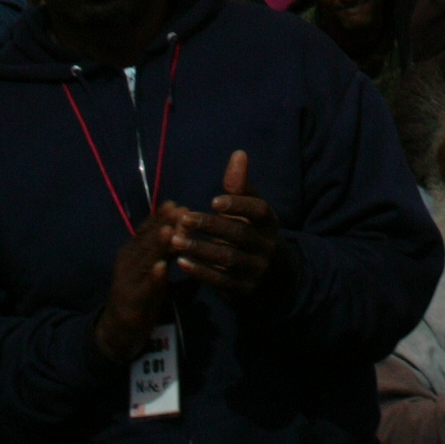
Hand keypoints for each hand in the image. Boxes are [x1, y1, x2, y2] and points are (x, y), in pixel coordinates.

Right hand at [95, 196, 182, 362]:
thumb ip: (164, 251)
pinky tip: (161, 268)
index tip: (176, 204)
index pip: (146, 231)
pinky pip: (144, 288)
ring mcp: (128, 281)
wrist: (117, 330)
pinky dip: (152, 277)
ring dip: (157, 245)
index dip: (160, 218)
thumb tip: (182, 228)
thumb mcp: (152, 269)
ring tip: (170, 231)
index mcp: (132, 253)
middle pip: (147, 241)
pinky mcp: (132, 301)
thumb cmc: (139, 294)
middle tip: (178, 210)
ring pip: (145, 260)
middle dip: (163, 225)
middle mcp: (128, 262)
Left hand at [170, 149, 278, 296]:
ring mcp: (256, 270)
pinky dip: (200, 271)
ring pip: (227, 258)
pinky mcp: (244, 290)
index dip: (238, 205)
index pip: (259, 211)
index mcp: (269, 223)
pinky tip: (181, 262)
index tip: (214, 200)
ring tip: (175, 240)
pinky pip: (221, 281)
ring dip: (200, 249)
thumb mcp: (250, 210)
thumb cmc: (251, 232)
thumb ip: (240, 185)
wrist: (270, 277)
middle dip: (211, 226)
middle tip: (184, 219)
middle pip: (239, 235)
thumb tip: (238, 154)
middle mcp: (267, 246)